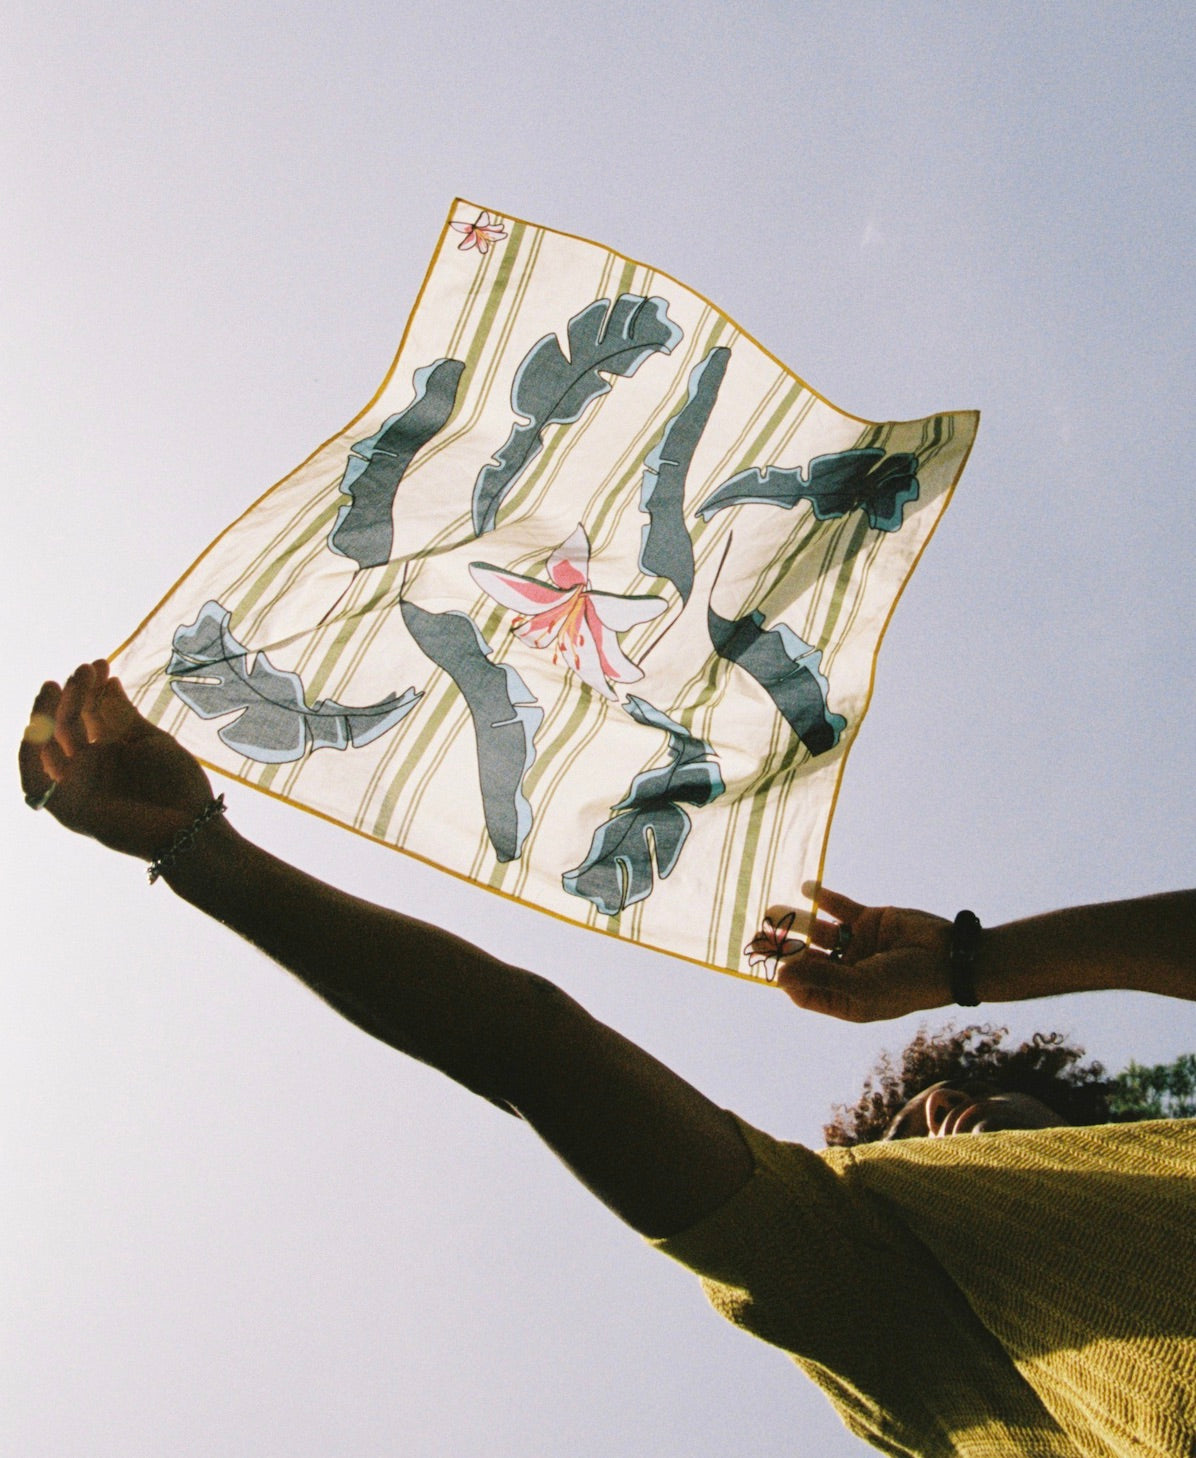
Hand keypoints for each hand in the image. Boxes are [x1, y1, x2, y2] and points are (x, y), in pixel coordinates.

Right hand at [20, 660, 214, 860]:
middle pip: (69, 725)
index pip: (90, 714)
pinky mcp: (67, 809)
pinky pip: (36, 783)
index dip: (92, 689)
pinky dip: (29, 756)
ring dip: (51, 712)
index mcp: (111, 752)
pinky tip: (35, 724)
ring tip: (62, 682)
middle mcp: (90, 768)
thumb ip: (122, 715)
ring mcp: (77, 787)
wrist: (192, 825)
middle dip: (75, 694)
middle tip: (86, 668)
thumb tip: (107, 681)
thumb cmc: (179, 784)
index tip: (101, 664)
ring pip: (49, 746)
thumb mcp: (150, 741)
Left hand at [774, 886, 952, 1022]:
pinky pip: (840, 908)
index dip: (786, 979)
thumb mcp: (862, 986)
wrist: (951, 956)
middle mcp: (847, 972)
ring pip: (817, 931)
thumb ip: (820, 978)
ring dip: (795, 920)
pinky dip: (823, 898)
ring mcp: (857, 945)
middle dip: (781, 948)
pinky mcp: (869, 920)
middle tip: (755, 935)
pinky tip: (807, 888)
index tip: (770, 965)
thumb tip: (779, 976)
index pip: (805, 990)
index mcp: (846, 998)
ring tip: (771, 910)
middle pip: (805, 959)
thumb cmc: (907, 982)